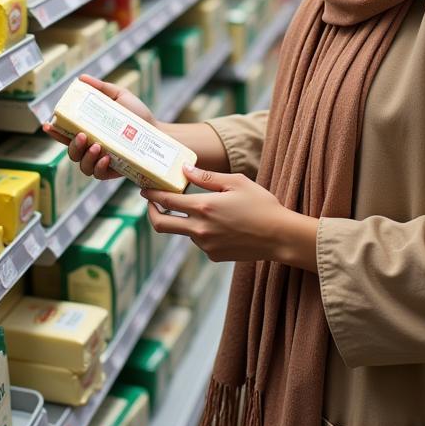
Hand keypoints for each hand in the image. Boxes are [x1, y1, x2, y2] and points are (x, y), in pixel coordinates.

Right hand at [42, 74, 154, 180]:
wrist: (157, 132)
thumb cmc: (138, 115)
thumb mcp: (120, 96)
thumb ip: (101, 88)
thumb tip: (81, 78)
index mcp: (90, 130)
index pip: (66, 132)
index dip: (54, 131)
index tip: (48, 124)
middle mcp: (91, 147)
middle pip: (71, 151)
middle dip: (72, 145)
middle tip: (83, 136)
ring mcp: (100, 160)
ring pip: (82, 164)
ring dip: (85, 156)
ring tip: (98, 146)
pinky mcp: (112, 171)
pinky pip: (98, 174)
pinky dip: (99, 166)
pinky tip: (106, 157)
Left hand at [142, 166, 318, 269]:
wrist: (280, 236)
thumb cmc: (262, 204)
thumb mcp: (236, 182)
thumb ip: (207, 177)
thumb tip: (185, 170)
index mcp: (203, 208)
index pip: (167, 201)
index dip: (152, 194)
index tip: (144, 188)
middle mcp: (200, 229)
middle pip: (161, 225)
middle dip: (152, 213)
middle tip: (151, 203)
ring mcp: (206, 245)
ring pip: (184, 232)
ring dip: (185, 221)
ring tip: (205, 209)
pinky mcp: (214, 256)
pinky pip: (200, 241)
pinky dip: (202, 231)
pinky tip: (222, 224)